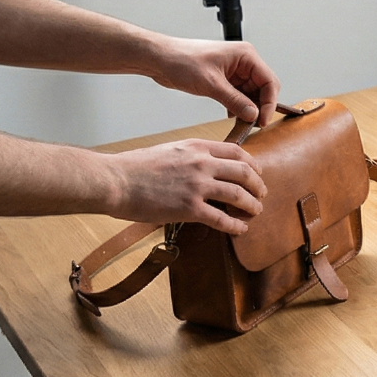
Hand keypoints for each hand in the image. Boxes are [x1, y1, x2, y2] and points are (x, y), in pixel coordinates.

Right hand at [102, 139, 265, 232]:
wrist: (114, 180)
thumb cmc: (134, 167)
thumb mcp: (169, 150)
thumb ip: (190, 157)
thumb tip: (202, 167)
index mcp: (196, 148)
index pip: (236, 152)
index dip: (252, 163)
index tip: (257, 172)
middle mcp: (202, 164)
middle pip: (244, 172)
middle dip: (258, 185)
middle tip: (262, 194)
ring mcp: (197, 186)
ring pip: (238, 195)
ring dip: (252, 205)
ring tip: (256, 211)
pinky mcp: (189, 208)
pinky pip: (222, 219)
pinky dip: (235, 225)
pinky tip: (240, 229)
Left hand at [146, 37, 280, 123]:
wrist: (160, 59)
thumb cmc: (182, 60)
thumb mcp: (211, 84)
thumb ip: (234, 100)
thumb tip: (253, 114)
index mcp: (246, 55)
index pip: (269, 81)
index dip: (269, 102)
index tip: (262, 120)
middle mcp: (244, 62)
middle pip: (263, 88)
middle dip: (260, 106)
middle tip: (253, 124)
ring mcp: (235, 71)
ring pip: (252, 93)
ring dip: (248, 108)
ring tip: (242, 123)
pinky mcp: (225, 79)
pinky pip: (239, 95)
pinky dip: (238, 107)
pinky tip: (232, 116)